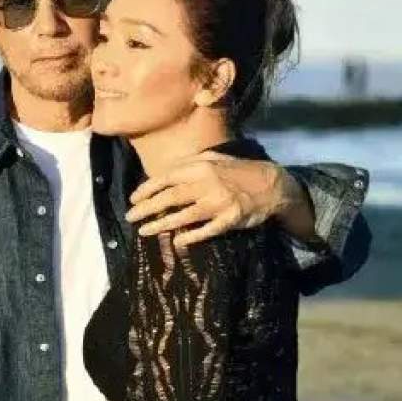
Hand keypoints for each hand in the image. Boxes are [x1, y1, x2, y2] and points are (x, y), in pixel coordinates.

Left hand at [127, 151, 309, 246]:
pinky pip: (206, 231)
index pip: (166, 177)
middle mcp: (207, 183)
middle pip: (170, 197)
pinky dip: (191, 237)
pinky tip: (177, 242)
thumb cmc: (238, 171)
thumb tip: (164, 173)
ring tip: (144, 231)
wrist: (271, 185)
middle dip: (146, 208)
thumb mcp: (214, 158)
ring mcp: (219, 203)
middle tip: (130, 217)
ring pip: (183, 216)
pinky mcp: (230, 220)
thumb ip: (189, 163)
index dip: (146, 189)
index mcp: (201, 166)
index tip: (133, 198)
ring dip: (161, 224)